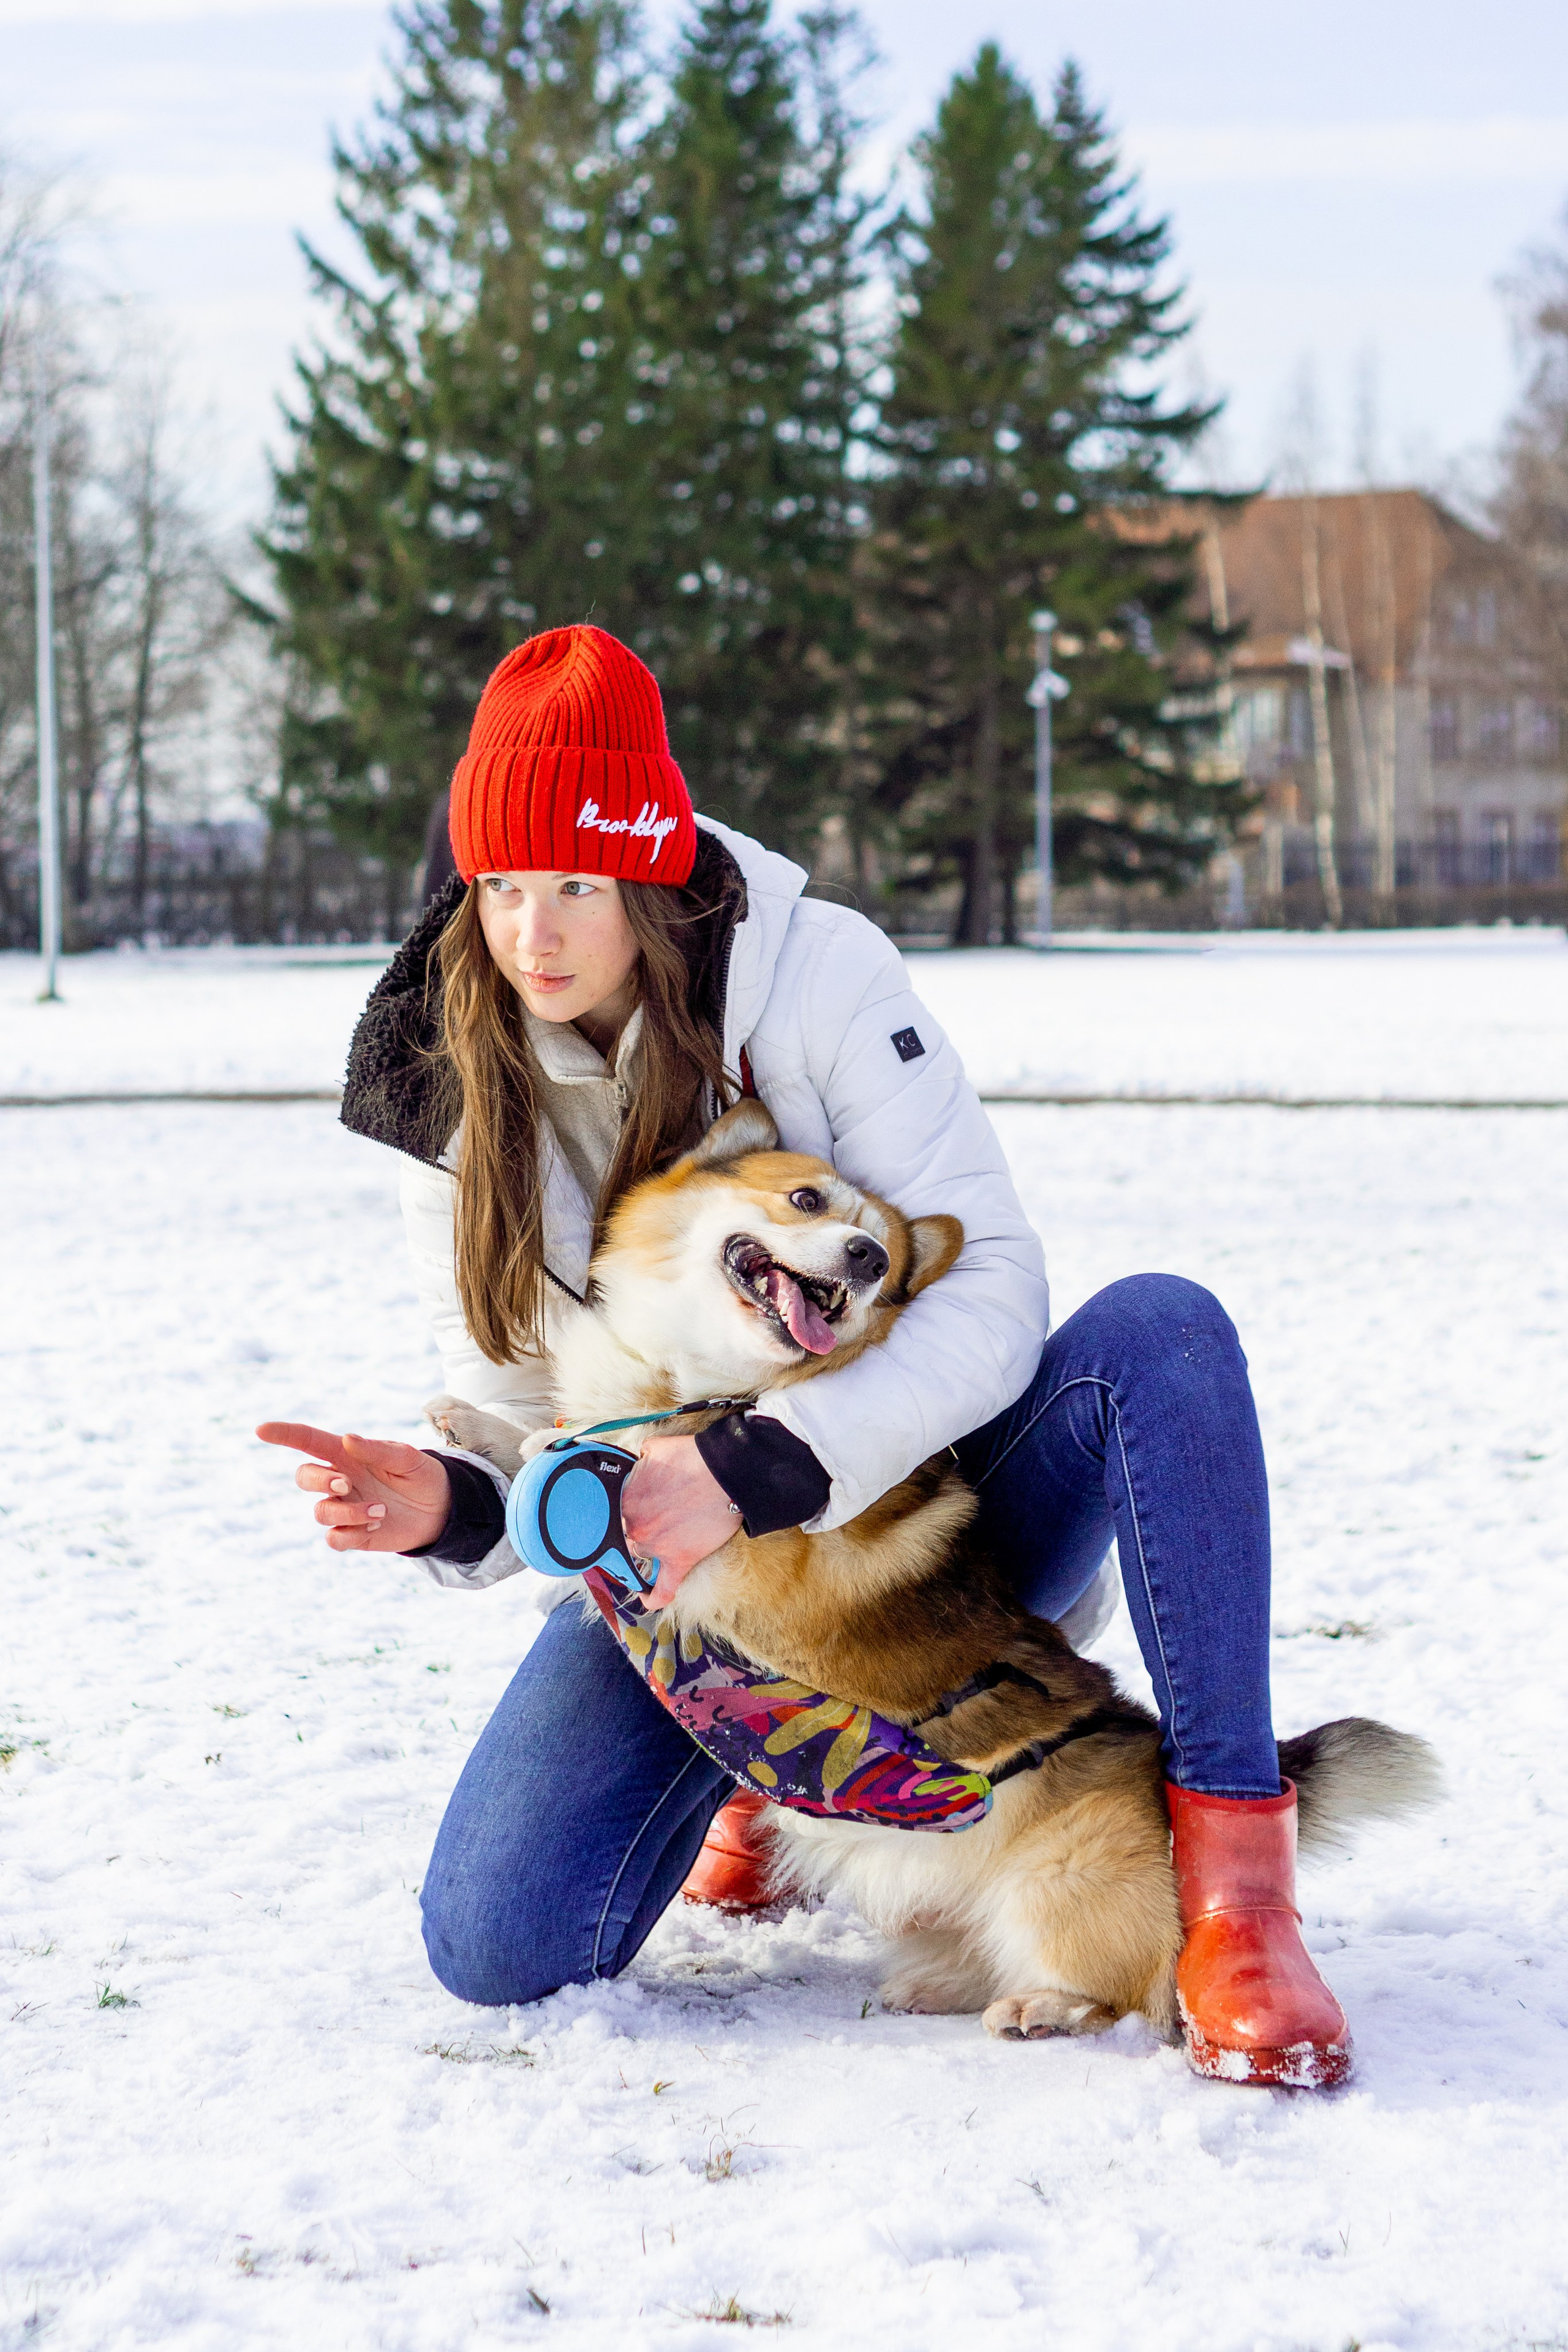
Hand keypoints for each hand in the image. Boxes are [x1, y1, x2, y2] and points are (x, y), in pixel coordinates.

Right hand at [257, 1421, 451, 1553]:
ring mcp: (344, 1508)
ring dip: (347, 1511)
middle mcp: (340, 1480)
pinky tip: (376, 1522)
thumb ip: (378, 1449)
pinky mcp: (354, 1534)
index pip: (308, 1441)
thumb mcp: (407, 1457)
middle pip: (304, 1477)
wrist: (442, 1508)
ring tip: (380, 1509)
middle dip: (318, 1480)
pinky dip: (351, 1532)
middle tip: (345, 1484)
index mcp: (348, 1455)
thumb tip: (347, 1439)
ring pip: (321, 1512)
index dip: (284, 1435)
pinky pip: (334, 1538)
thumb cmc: (421, 1475)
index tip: (261, 1430)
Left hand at [620, 1433, 739, 1609]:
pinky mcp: (680, 1559)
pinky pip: (663, 1588)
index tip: (627, 1504)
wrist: (727, 1471)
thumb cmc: (692, 1456)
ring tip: (665, 1531)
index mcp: (624, 1498)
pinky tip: (647, 1600)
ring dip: (649, 1544)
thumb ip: (636, 1460)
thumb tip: (633, 1463)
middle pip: (625, 1531)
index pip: (611, 1511)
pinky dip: (654, 1597)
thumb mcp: (653, 1447)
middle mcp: (634, 1526)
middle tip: (655, 1509)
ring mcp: (656, 1546)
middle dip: (636, 1522)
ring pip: (641, 1552)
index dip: (620, 1507)